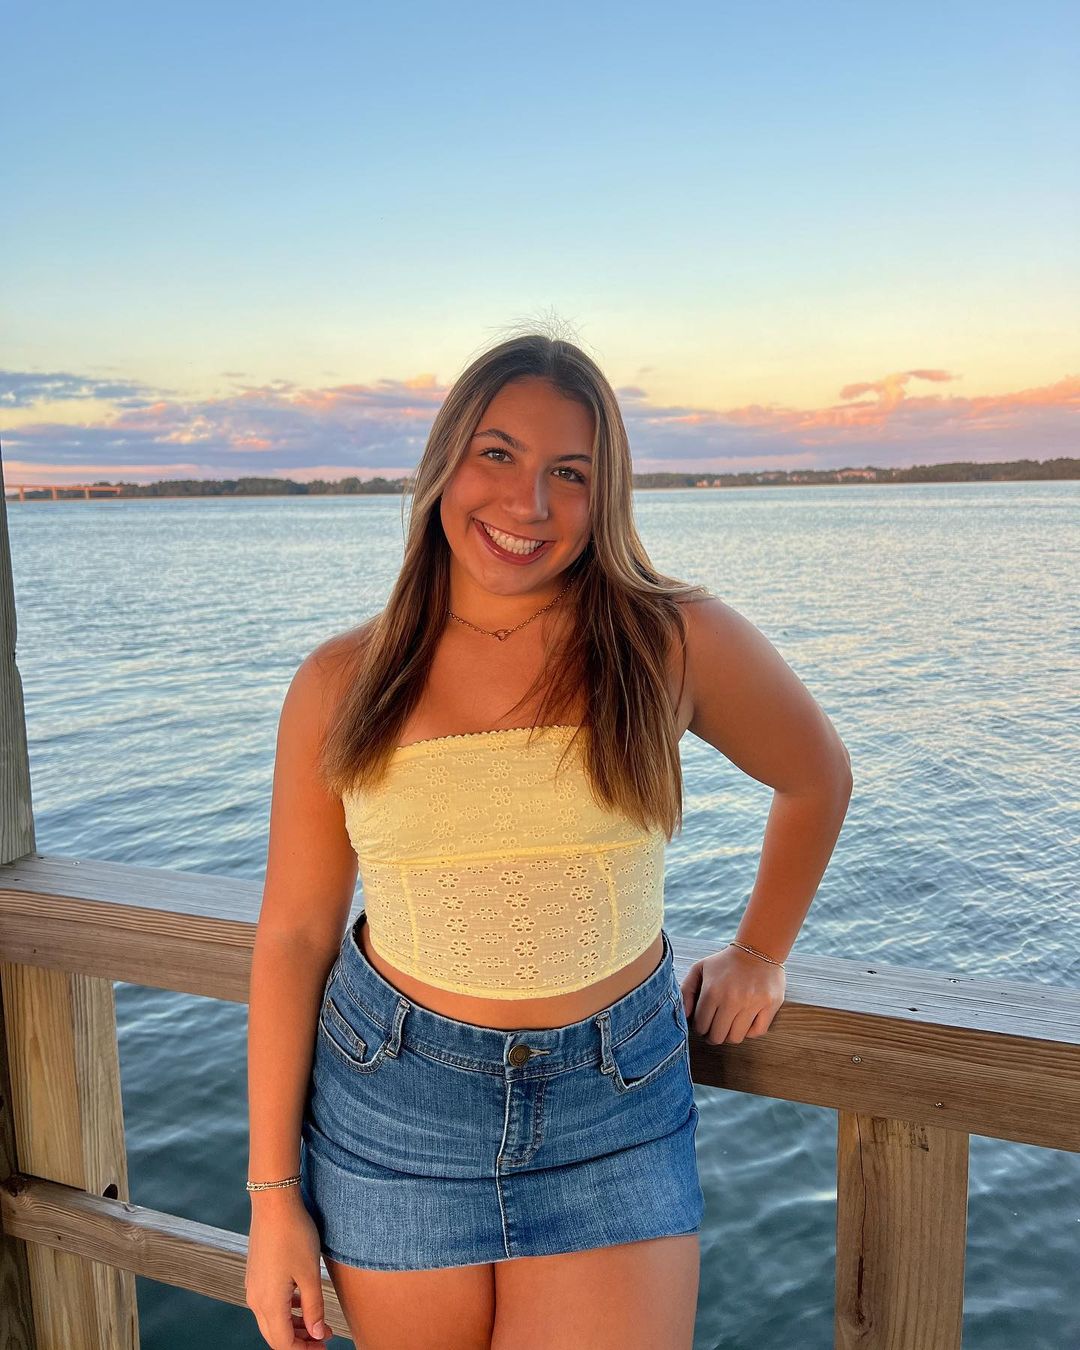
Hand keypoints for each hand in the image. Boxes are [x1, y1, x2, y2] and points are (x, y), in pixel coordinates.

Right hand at [245, 1191, 333, 1346]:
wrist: (273, 1202)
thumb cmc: (294, 1235)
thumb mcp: (310, 1274)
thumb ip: (314, 1308)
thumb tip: (316, 1334)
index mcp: (269, 1303)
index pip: (283, 1344)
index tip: (324, 1346)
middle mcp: (255, 1299)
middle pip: (275, 1336)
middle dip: (300, 1342)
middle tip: (323, 1339)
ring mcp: (253, 1286)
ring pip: (272, 1320)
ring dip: (294, 1326)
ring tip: (318, 1323)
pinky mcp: (255, 1275)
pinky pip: (269, 1303)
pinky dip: (286, 1310)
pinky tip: (302, 1302)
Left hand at [679, 945, 785, 1044]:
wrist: (758, 949)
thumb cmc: (725, 962)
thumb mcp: (700, 968)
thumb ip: (686, 990)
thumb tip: (684, 1015)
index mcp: (713, 990)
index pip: (701, 1025)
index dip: (699, 1029)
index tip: (702, 1026)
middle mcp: (732, 999)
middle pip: (717, 1036)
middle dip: (712, 1036)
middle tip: (714, 1031)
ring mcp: (753, 1003)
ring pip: (736, 1038)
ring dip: (729, 1036)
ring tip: (728, 1027)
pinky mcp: (770, 1005)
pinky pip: (756, 1032)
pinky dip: (749, 1032)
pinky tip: (744, 1023)